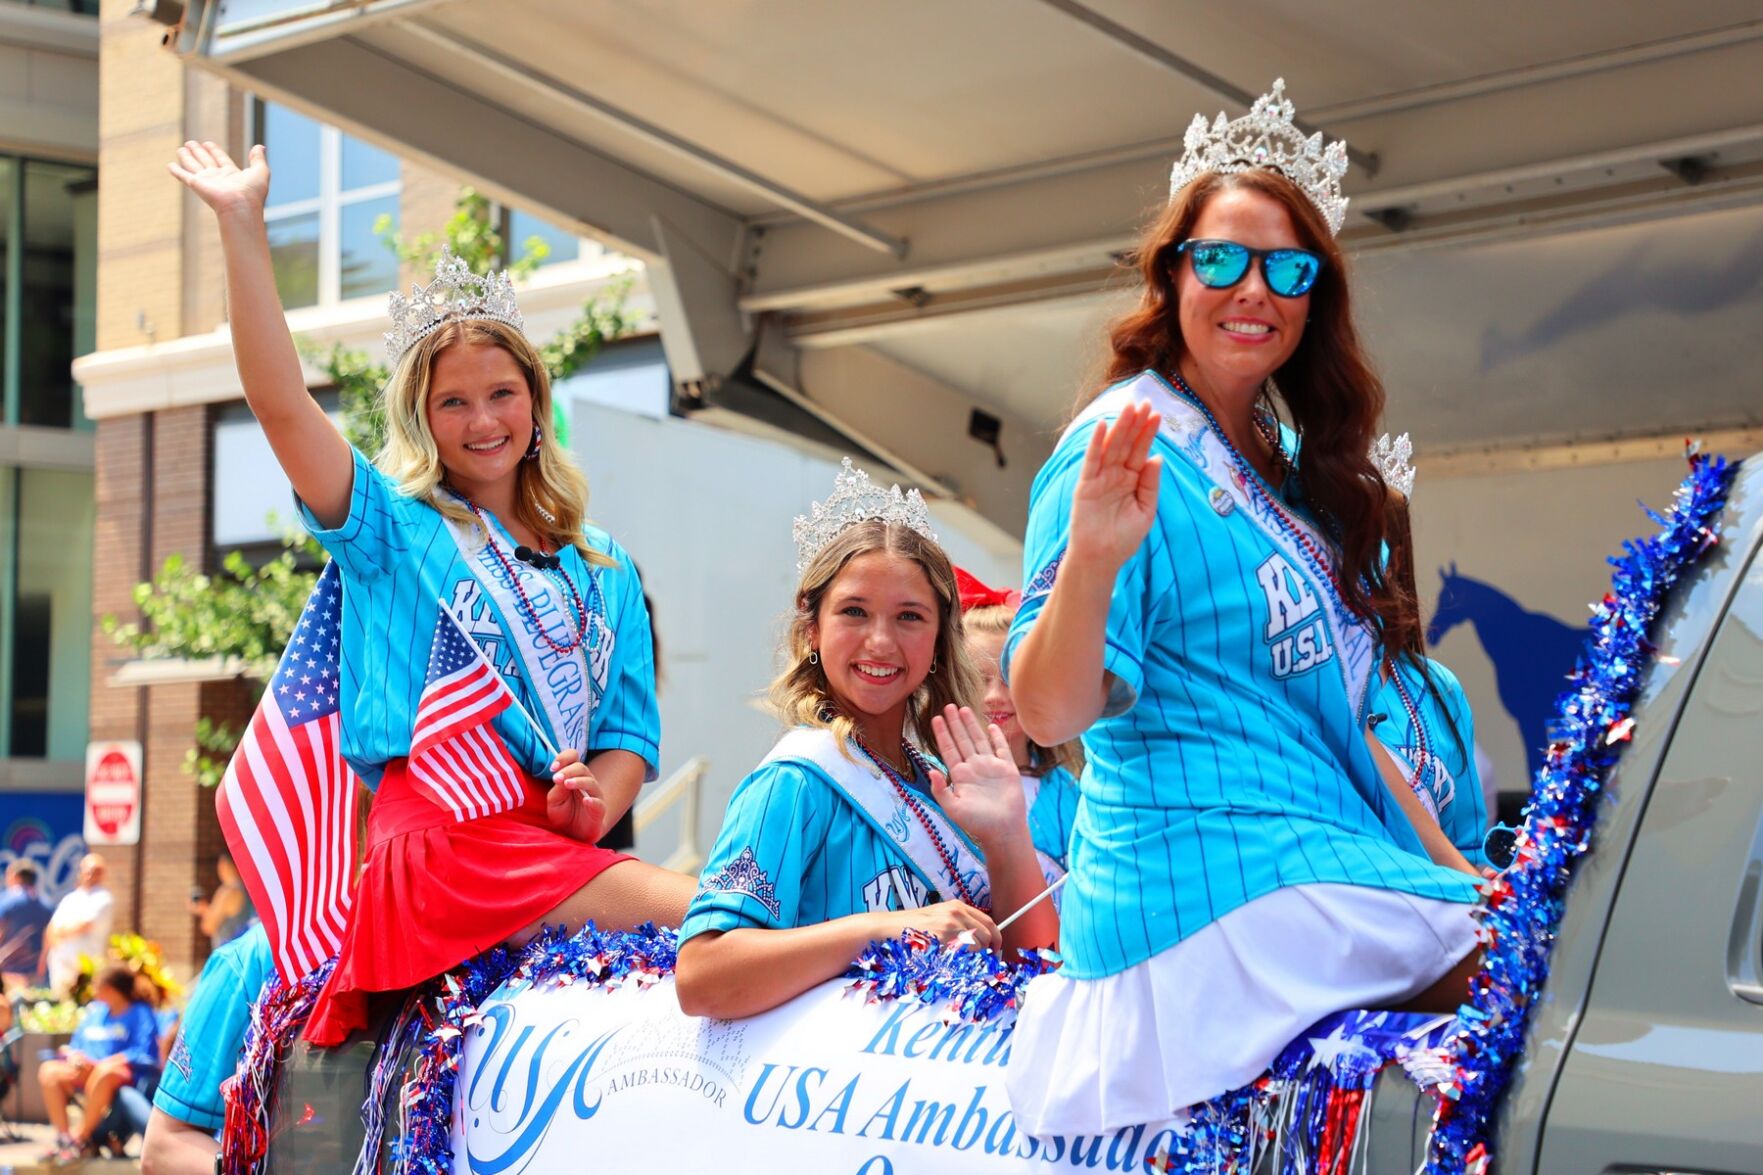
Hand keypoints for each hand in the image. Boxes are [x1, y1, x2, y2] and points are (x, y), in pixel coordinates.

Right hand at [167, 140, 270, 218]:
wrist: (240, 206)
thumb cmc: (252, 192)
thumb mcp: (261, 171)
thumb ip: (258, 158)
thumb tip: (260, 146)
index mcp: (232, 174)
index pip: (221, 159)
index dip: (214, 151)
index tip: (208, 143)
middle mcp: (218, 178)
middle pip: (206, 161)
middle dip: (199, 152)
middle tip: (191, 143)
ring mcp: (206, 181)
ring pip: (194, 166)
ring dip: (187, 157)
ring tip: (181, 148)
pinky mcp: (196, 185)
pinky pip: (183, 176)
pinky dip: (176, 171)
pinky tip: (170, 165)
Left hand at [545, 749, 605, 842]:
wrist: (574, 834)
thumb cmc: (564, 815)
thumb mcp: (554, 801)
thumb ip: (557, 789)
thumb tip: (559, 777)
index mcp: (573, 776)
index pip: (573, 758)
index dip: (564, 758)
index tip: (553, 767)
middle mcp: (586, 783)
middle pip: (581, 768)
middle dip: (568, 770)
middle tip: (556, 778)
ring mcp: (594, 796)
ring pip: (591, 782)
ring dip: (578, 781)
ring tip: (567, 784)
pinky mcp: (599, 811)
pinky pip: (599, 803)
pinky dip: (593, 801)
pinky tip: (585, 801)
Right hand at [872, 900, 999, 951]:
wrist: (890, 928)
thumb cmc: (912, 928)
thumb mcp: (939, 918)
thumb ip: (959, 925)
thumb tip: (979, 942)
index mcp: (957, 906)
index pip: (989, 922)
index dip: (996, 938)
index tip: (994, 950)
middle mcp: (957, 912)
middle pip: (989, 934)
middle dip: (990, 950)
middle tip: (985, 962)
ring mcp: (951, 924)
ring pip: (979, 945)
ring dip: (976, 957)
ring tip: (963, 961)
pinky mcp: (944, 937)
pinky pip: (966, 952)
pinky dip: (964, 960)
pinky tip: (952, 960)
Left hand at [928, 704, 1028, 851]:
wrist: (1003, 831)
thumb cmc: (977, 823)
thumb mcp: (953, 808)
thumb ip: (941, 790)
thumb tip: (931, 771)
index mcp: (960, 776)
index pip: (949, 749)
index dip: (943, 734)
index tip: (936, 718)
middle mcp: (974, 768)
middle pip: (962, 740)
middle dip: (955, 723)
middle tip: (948, 706)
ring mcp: (991, 767)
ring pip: (979, 740)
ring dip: (971, 725)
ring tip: (964, 709)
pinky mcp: (1007, 769)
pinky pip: (1001, 749)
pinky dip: (997, 737)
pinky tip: (992, 726)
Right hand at [1068, 401, 1161, 569]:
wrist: (1101, 558)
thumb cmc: (1123, 539)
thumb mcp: (1146, 511)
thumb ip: (1150, 484)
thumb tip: (1157, 457)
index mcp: (1132, 480)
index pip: (1141, 451)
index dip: (1148, 432)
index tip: (1156, 413)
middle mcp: (1116, 475)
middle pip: (1127, 443)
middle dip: (1136, 423)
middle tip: (1144, 402)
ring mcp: (1100, 478)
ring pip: (1111, 447)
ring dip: (1120, 427)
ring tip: (1129, 408)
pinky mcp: (1085, 485)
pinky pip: (1092, 461)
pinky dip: (1096, 444)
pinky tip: (1102, 427)